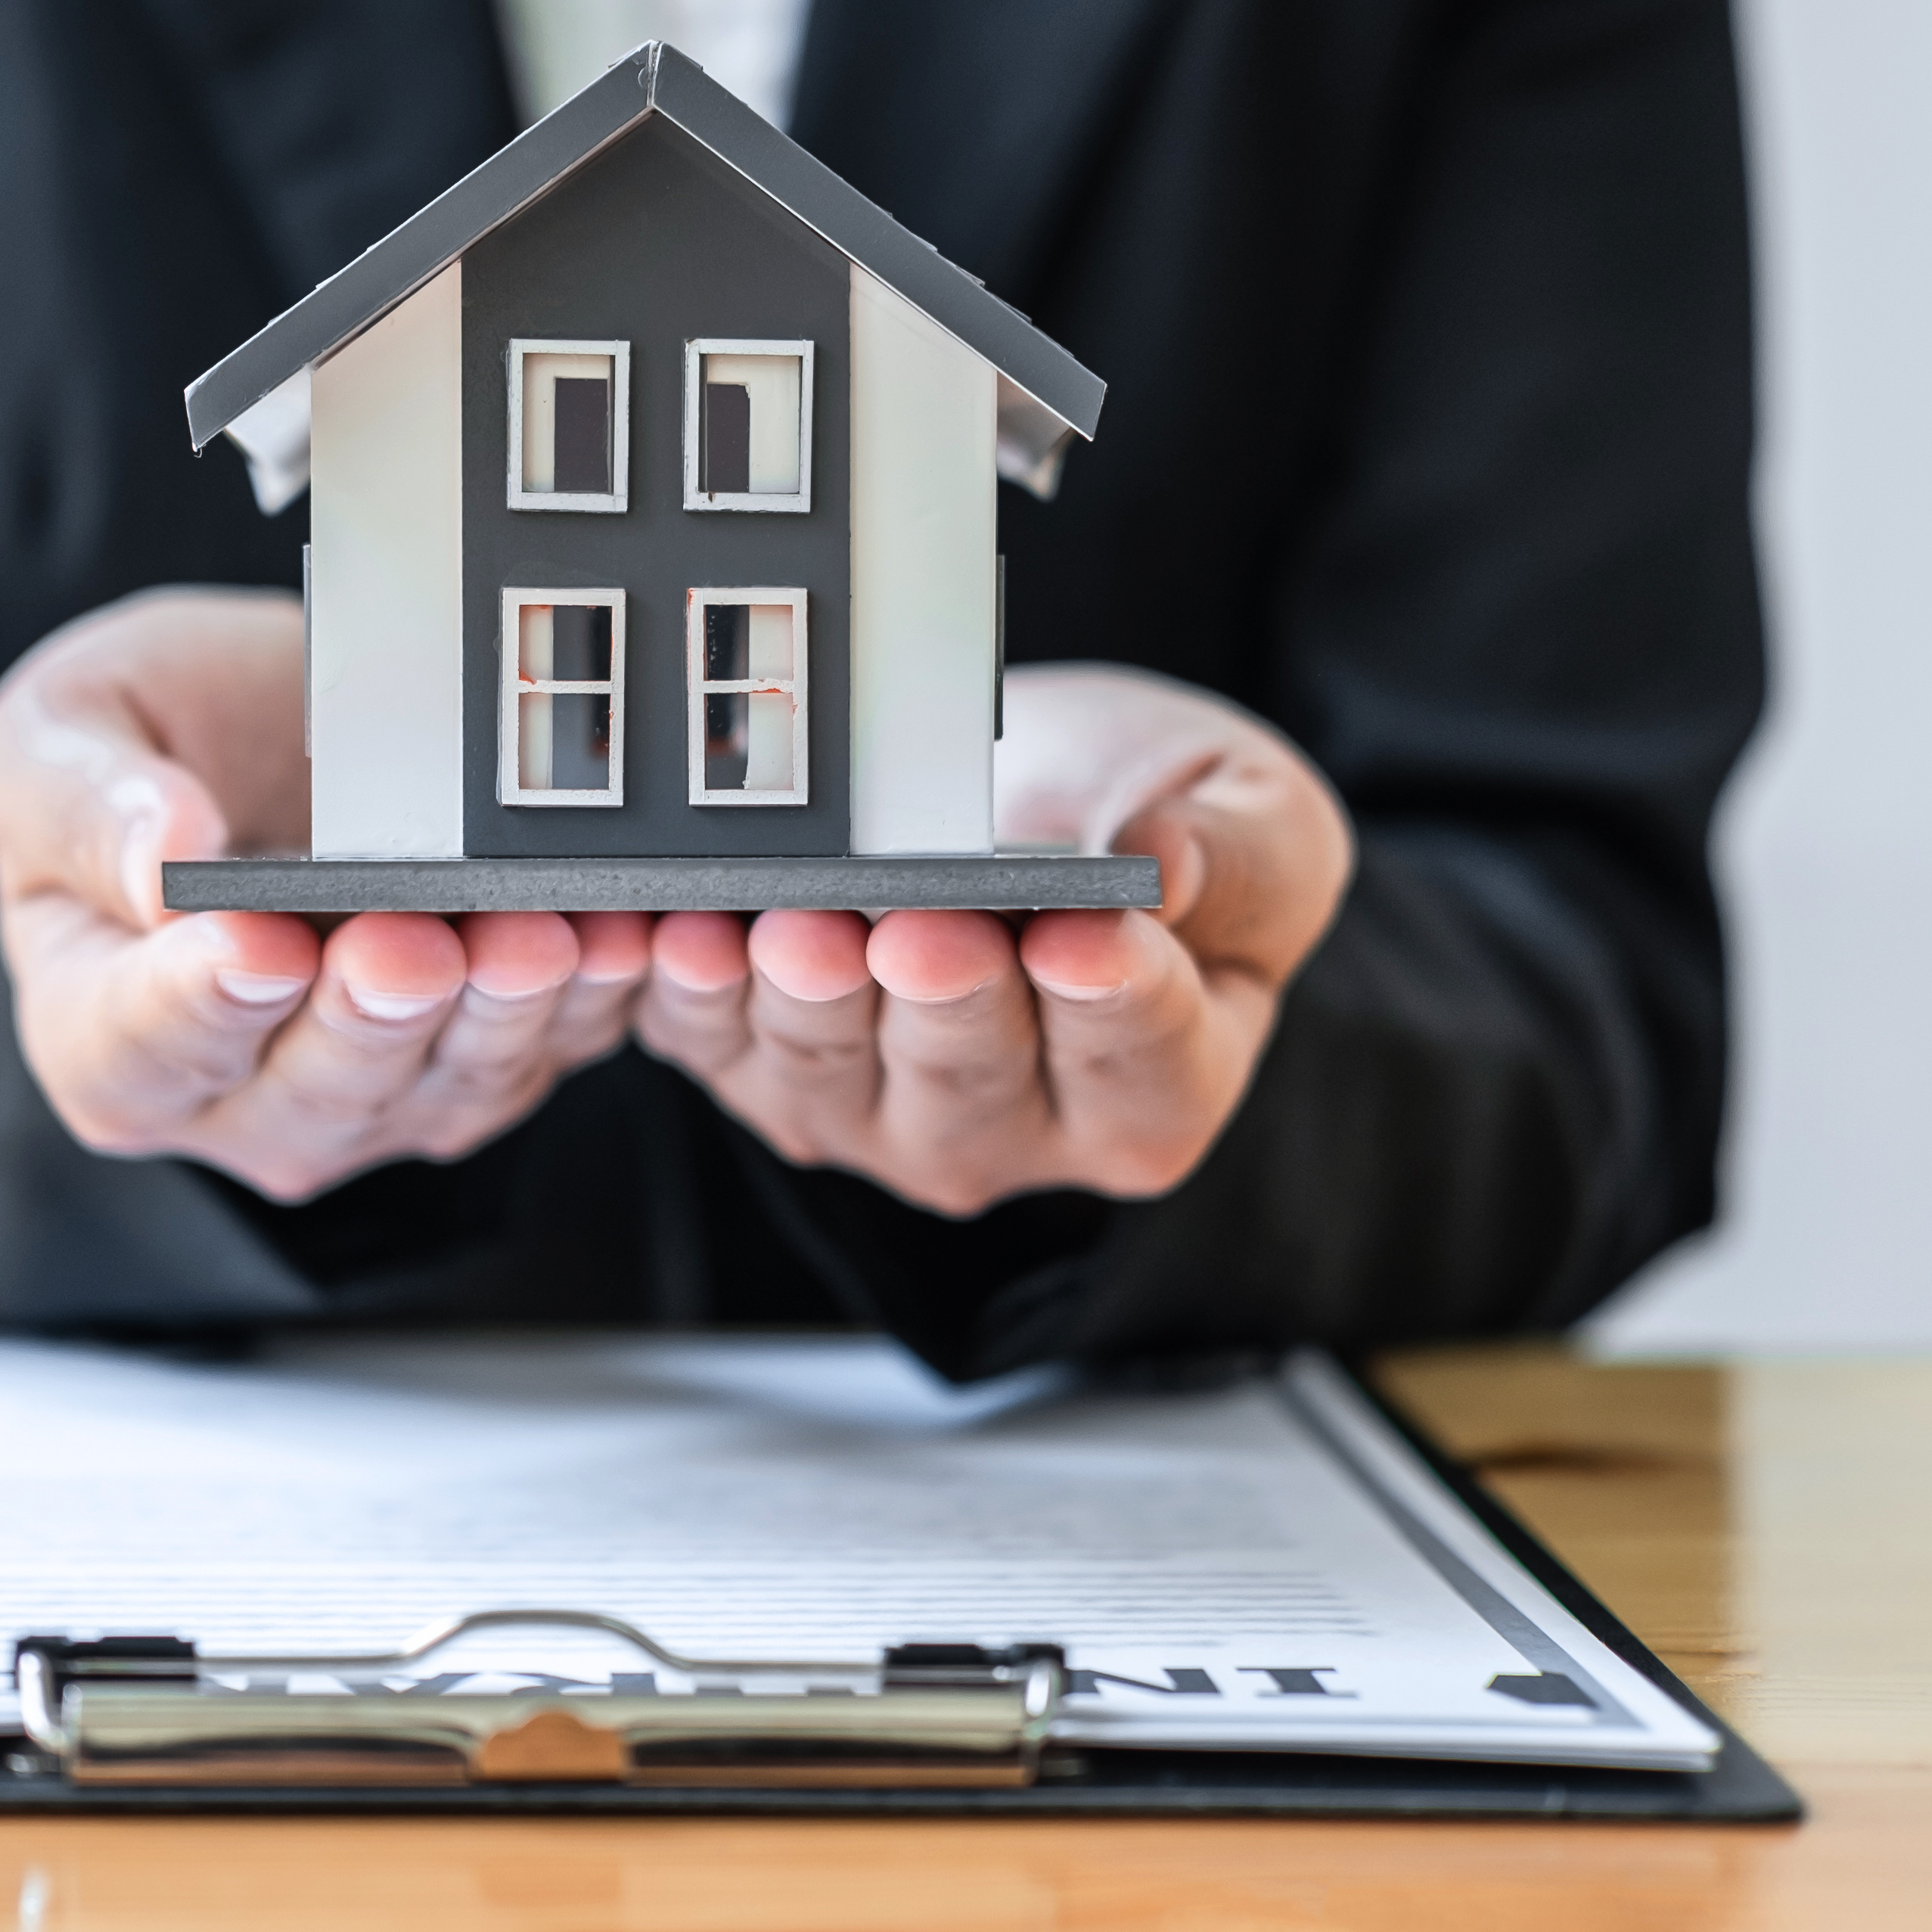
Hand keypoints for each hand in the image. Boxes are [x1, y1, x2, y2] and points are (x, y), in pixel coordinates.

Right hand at [0, 588, 648, 1201]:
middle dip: (374, 1015)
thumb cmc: (138, 752)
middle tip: (413, 942)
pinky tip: (619, 930)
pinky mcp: (480, 1060)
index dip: (201, 1004)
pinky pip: (547, 1048)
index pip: (143, 1047)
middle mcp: (238, 1097)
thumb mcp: (58, 737)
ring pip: (444, 1084)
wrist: (256, 741)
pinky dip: (591, 994)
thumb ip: (87, 805)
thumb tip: (159, 859)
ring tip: (536, 936)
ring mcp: (372, 1092)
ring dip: (499, 1013)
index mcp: (103, 1035)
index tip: (254, 947)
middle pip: (312, 1088)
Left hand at [633, 665, 1352, 1217]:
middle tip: (921, 931)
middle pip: (970, 1082)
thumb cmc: (1153, 819)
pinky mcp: (763, 1067)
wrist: (1039, 801)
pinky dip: (686, 992)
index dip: (1111, 1000)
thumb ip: (1237, 857)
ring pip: (833, 1071)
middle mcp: (1010, 1130)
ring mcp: (874, 1112)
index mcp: (1154, 1090)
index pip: (1140, 1063)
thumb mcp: (1258, 820)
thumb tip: (1164, 866)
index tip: (1082, 935)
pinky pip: (710, 1043)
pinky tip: (673, 935)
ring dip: (806, 997)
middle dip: (941, 1002)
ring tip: (795, 926)